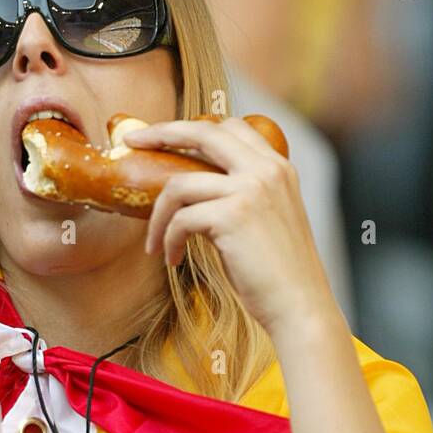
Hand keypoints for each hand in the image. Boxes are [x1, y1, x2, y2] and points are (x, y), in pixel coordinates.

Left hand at [123, 116, 335, 334]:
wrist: (299, 305)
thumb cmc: (277, 273)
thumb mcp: (266, 219)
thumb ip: (241, 195)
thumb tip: (192, 190)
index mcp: (277, 167)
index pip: (230, 127)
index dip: (192, 127)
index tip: (162, 135)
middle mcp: (266, 170)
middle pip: (203, 133)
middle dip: (161, 133)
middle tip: (132, 143)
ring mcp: (251, 189)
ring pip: (180, 184)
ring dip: (158, 216)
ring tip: (155, 242)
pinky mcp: (233, 216)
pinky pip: (181, 219)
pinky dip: (168, 240)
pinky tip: (173, 259)